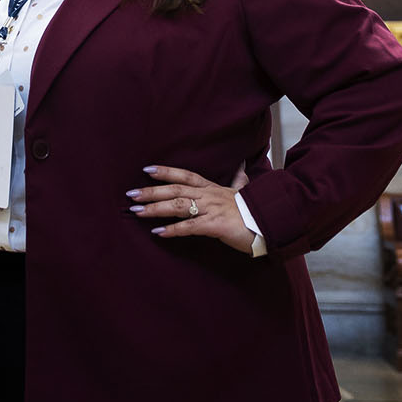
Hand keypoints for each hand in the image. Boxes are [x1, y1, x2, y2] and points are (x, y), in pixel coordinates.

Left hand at [128, 163, 255, 254]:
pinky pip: (190, 227)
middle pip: (175, 190)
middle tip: (131, 194)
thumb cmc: (255, 211)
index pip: (185, 176)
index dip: (166, 172)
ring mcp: (212, 209)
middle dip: (152, 191)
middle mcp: (209, 195)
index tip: (147, 170)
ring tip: (137, 211)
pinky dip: (173, 230)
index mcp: (213, 188)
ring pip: (179, 206)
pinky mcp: (215, 225)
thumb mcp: (244, 193)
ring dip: (156, 208)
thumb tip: (242, 169)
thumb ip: (238, 182)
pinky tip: (158, 233)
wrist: (271, 223)